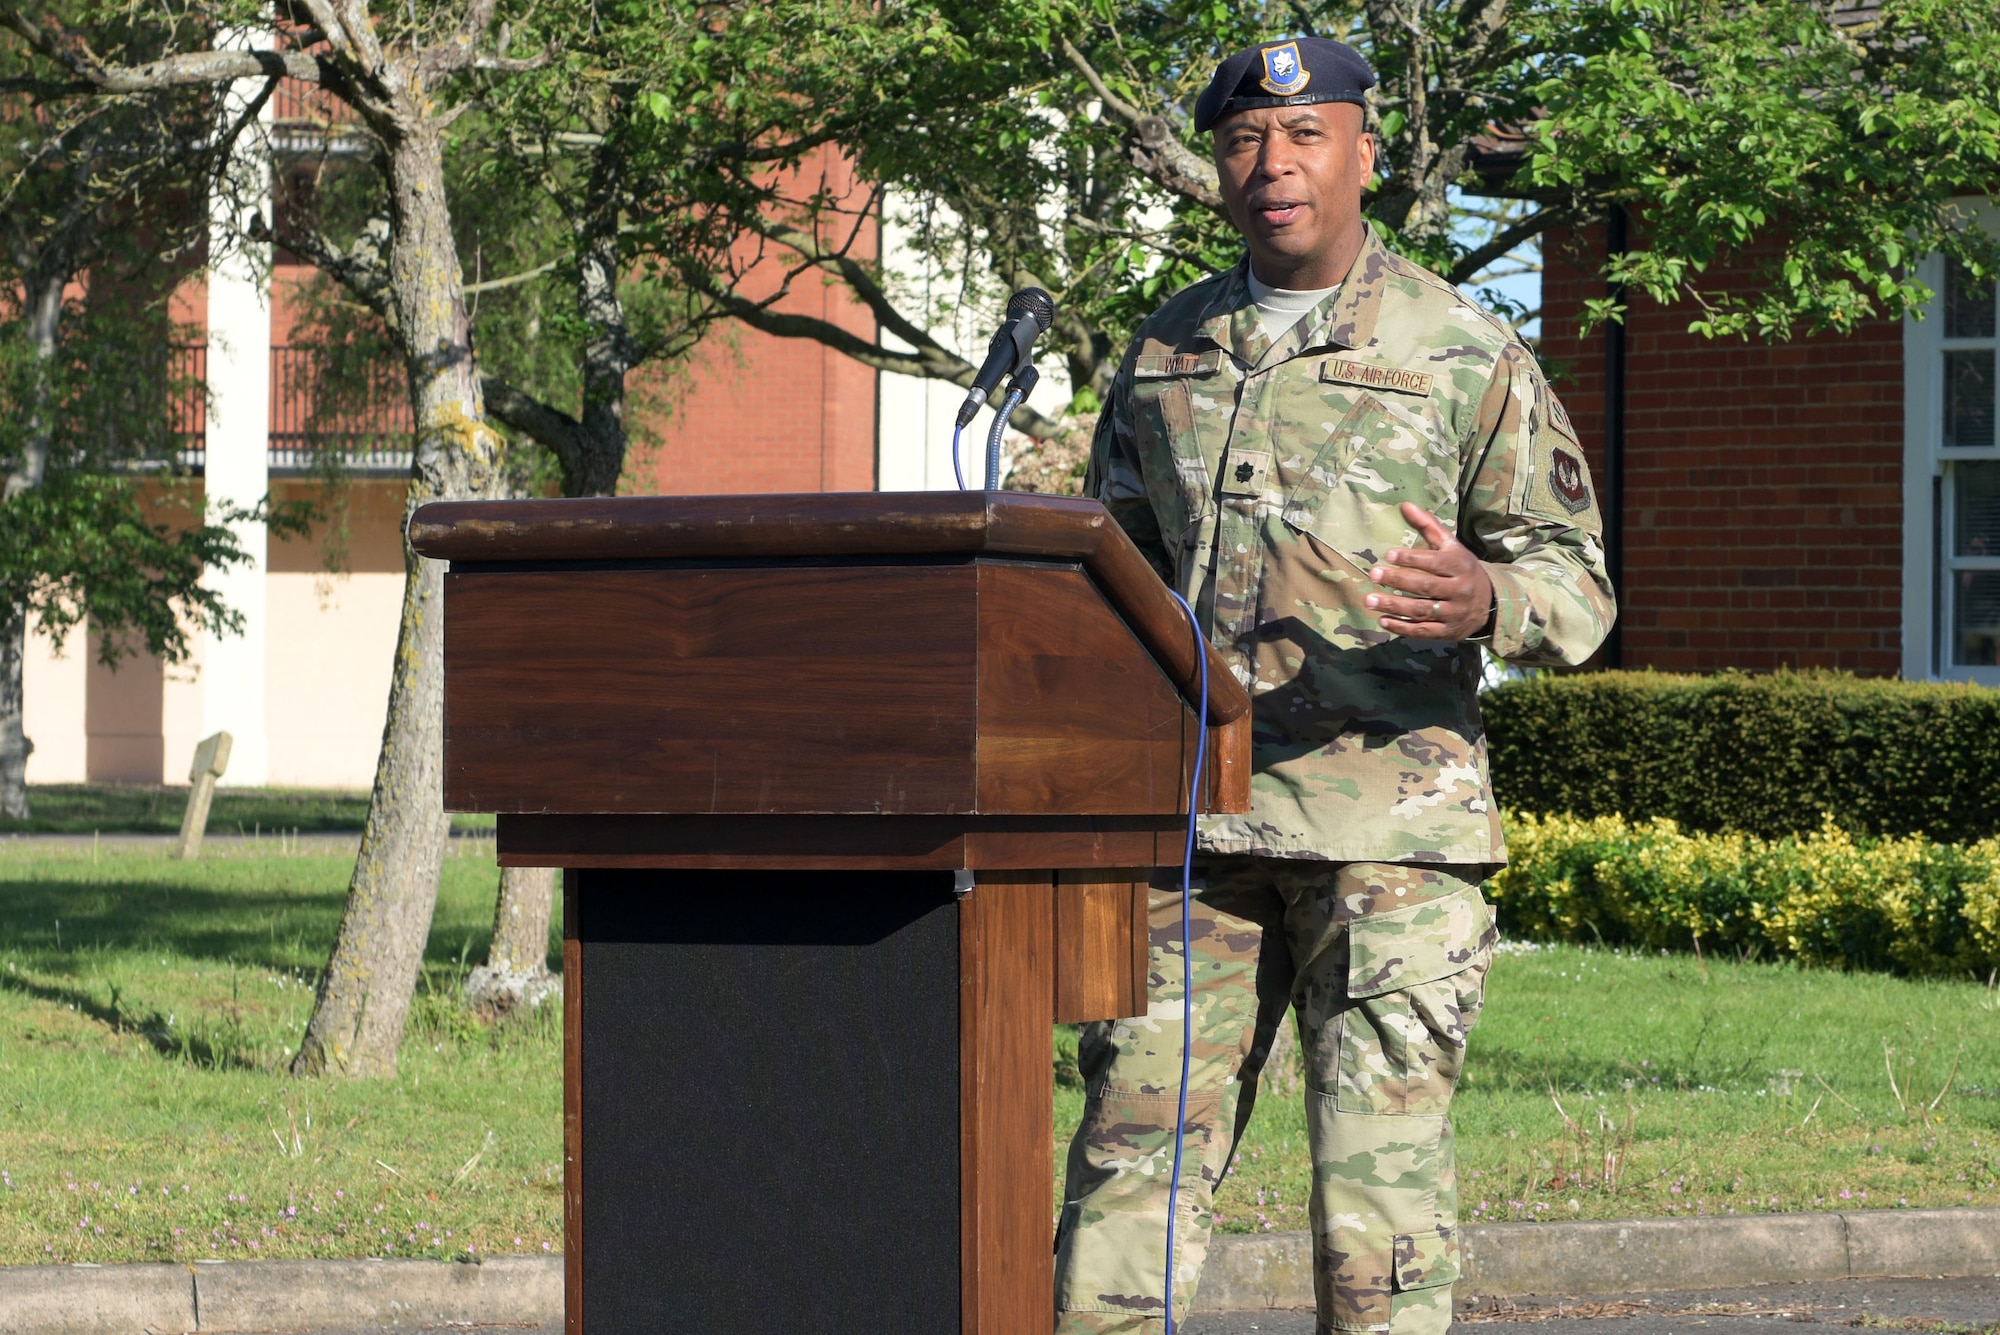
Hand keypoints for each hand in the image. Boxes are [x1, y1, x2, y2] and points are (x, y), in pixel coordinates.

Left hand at [1363, 502, 1494, 639]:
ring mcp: (1453, 612)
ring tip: (1370, 599)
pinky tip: (1383, 621)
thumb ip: (1428, 526)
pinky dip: (1403, 627)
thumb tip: (1405, 505)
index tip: (1389, 554)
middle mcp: (1459, 590)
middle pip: (1426, 586)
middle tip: (1373, 574)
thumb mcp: (1450, 546)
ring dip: (1394, 606)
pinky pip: (1423, 631)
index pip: (1434, 562)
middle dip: (1398, 580)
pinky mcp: (1447, 632)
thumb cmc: (1461, 568)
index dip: (1412, 558)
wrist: (1489, 602)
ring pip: (1422, 610)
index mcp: (1459, 565)